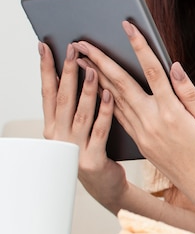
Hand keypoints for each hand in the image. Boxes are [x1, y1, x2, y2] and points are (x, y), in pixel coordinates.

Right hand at [39, 42, 126, 207]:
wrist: (105, 186)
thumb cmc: (93, 151)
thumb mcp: (77, 129)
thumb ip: (74, 106)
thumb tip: (75, 70)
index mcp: (53, 127)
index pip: (47, 93)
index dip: (46, 69)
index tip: (45, 47)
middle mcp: (59, 137)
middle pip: (63, 99)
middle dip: (67, 72)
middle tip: (72, 50)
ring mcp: (74, 149)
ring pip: (81, 113)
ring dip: (86, 89)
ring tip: (92, 67)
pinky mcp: (93, 159)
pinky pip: (100, 130)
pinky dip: (105, 111)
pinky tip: (110, 94)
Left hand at [73, 21, 194, 213]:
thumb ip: (189, 93)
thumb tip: (173, 67)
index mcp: (172, 113)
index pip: (152, 71)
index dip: (138, 46)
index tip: (127, 26)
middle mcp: (152, 123)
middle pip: (121, 85)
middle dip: (100, 61)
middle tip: (83, 43)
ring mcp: (144, 135)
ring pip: (115, 101)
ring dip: (96, 79)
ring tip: (82, 62)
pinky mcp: (141, 144)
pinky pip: (120, 118)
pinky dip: (107, 101)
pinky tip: (100, 91)